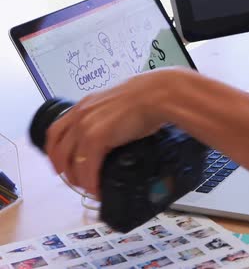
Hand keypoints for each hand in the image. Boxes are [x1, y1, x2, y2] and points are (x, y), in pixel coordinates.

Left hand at [44, 68, 183, 195]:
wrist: (157, 95)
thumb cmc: (147, 97)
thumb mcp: (119, 105)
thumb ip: (109, 118)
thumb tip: (116, 133)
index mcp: (84, 106)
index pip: (56, 131)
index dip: (54, 152)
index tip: (60, 164)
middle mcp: (80, 115)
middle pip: (58, 150)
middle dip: (64, 170)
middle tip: (75, 182)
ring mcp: (86, 127)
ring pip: (71, 161)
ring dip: (78, 179)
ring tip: (88, 188)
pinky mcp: (97, 138)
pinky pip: (87, 166)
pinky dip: (91, 181)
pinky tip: (97, 189)